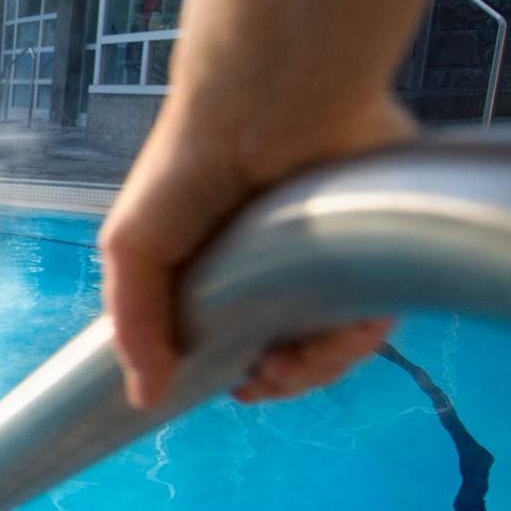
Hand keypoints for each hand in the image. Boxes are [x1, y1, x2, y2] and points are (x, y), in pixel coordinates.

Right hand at [98, 84, 416, 410]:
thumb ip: (132, 329)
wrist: (261, 110)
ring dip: (318, 369)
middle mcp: (275, 271)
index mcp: (218, 274)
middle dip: (279, 380)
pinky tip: (339, 335)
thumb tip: (144, 400)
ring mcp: (326, 262)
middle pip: (291, 352)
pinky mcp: (372, 248)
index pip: (235, 342)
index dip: (236, 374)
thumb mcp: (132, 250)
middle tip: (263, 381)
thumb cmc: (186, 172)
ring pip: (337, 342)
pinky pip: (378, 314)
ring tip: (292, 365)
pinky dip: (360, 337)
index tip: (236, 387)